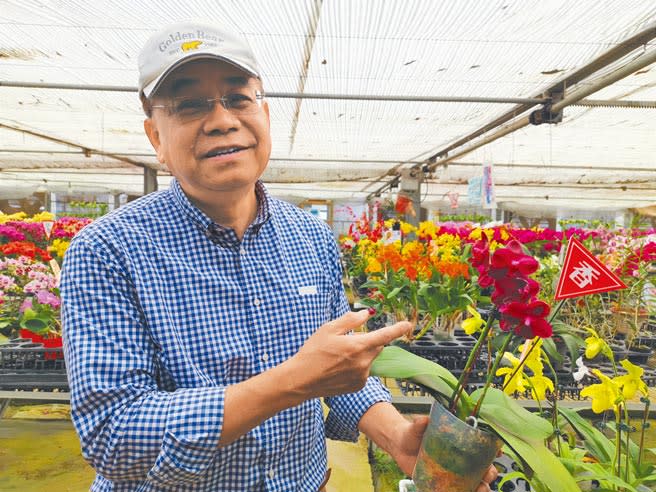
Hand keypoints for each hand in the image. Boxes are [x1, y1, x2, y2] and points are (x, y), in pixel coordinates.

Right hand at [290, 310, 411, 398]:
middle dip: (368, 341)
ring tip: (339, 357)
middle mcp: (363, 362)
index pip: (384, 335)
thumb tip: (366, 314)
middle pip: (377, 346)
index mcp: (358, 346)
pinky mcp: (357, 386)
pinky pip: (364, 371)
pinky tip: (339, 368)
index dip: (398, 329)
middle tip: (348, 341)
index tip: (408, 324)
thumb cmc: (313, 351)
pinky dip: (357, 367)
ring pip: (369, 359)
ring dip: (361, 355)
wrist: (301, 379)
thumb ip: (350, 320)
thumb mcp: (329, 329)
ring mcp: (361, 376)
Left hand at [386, 414, 497, 490]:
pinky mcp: (444, 483)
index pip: (482, 445)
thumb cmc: (412, 433)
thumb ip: (420, 423)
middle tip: (488, 474)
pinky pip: (457, 491)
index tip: (497, 452)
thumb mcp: (417, 427)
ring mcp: (453, 472)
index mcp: (459, 441)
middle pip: (483, 467)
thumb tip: (424, 419)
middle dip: (490, 472)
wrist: (399, 446)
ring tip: (480, 490)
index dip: (493, 449)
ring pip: (475, 482)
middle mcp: (460, 458)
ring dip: (482, 487)